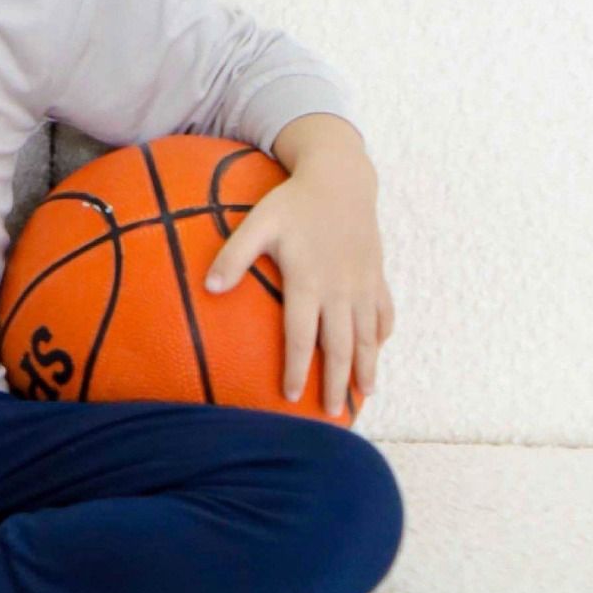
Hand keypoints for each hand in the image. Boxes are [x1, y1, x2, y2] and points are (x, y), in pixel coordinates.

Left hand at [203, 159, 394, 414]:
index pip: (302, 336)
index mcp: (308, 281)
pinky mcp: (376, 274)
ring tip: (364, 396)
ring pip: (368, 336)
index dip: (297, 368)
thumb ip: (233, 255)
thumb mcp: (257, 223)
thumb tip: (208, 288)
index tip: (291, 396)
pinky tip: (378, 349)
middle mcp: (340, 289)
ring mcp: (363, 283)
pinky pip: (384, 311)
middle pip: (341, 346)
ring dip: (367, 367)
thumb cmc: (292, 201)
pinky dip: (382, 333)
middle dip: (336, 383)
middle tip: (332, 416)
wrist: (341, 176)